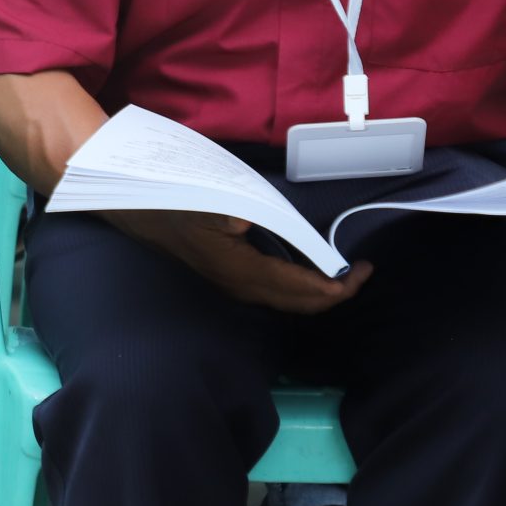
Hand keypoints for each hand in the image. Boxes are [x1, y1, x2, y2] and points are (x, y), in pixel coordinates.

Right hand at [122, 211, 370, 313]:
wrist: (141, 210)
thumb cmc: (176, 201)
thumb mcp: (209, 202)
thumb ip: (241, 214)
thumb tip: (258, 225)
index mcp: (241, 271)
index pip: (301, 290)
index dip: (337, 287)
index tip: (363, 270)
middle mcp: (242, 287)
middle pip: (300, 304)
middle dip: (336, 293)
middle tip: (364, 272)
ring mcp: (236, 286)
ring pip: (289, 301)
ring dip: (320, 292)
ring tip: (345, 274)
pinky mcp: (232, 278)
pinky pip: (277, 292)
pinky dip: (303, 287)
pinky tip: (311, 270)